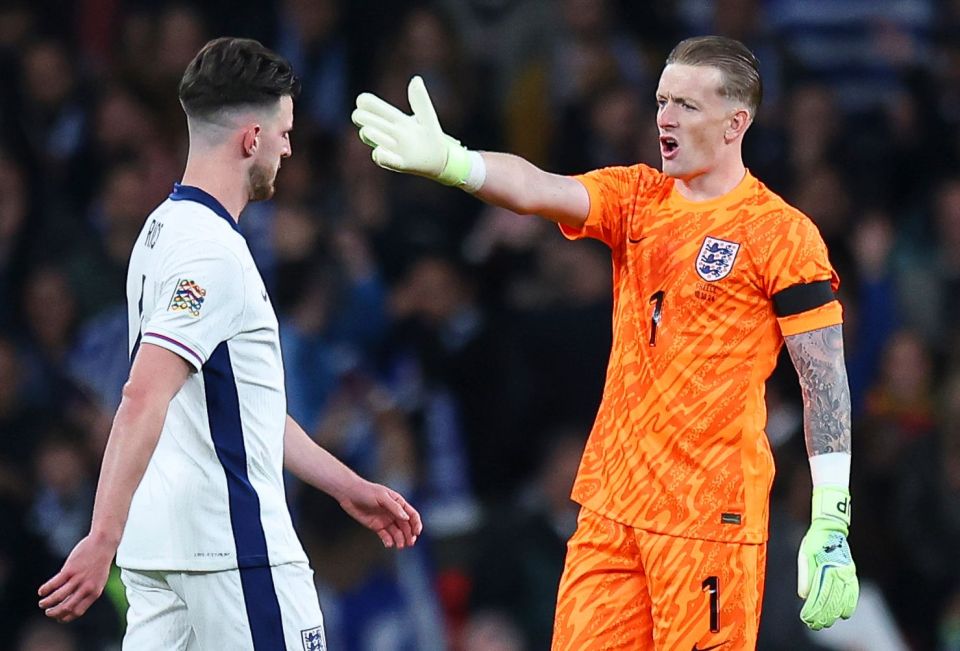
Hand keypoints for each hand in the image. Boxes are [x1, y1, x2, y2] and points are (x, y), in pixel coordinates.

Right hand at [38, 532, 116, 622]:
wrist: (104, 544)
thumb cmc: (100, 563)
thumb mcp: (98, 580)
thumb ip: (87, 591)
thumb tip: (71, 602)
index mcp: (94, 593)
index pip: (77, 612)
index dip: (65, 618)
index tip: (58, 618)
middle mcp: (87, 588)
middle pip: (66, 608)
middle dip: (54, 613)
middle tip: (47, 612)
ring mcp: (78, 579)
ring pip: (58, 597)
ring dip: (47, 602)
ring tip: (42, 603)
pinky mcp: (70, 569)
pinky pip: (54, 583)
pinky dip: (45, 589)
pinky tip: (41, 591)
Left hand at [339, 479, 422, 548]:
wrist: (349, 494)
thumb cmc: (366, 491)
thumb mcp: (382, 496)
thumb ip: (394, 507)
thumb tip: (406, 518)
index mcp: (398, 503)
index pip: (411, 515)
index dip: (416, 524)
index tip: (416, 533)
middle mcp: (394, 512)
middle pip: (406, 526)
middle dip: (409, 535)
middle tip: (409, 543)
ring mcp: (385, 520)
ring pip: (397, 533)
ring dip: (400, 540)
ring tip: (399, 546)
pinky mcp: (376, 526)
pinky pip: (385, 536)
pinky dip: (389, 541)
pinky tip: (389, 544)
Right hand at [352, 76, 470, 185]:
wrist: (441, 159)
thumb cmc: (430, 136)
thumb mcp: (427, 116)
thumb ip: (421, 99)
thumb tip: (416, 79)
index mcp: (392, 118)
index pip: (367, 104)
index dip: (364, 102)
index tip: (366, 103)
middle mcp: (386, 132)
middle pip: (363, 119)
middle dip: (366, 117)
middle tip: (385, 124)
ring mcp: (389, 148)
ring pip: (368, 135)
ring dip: (374, 132)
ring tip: (391, 137)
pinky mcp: (398, 163)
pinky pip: (383, 159)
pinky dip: (381, 156)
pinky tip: (379, 152)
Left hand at [797, 486, 858, 628]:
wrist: (831, 528)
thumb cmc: (814, 542)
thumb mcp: (805, 555)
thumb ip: (805, 576)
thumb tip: (803, 596)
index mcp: (825, 568)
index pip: (819, 596)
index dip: (813, 610)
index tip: (807, 619)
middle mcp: (839, 573)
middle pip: (831, 601)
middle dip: (823, 615)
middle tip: (815, 625)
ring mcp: (847, 573)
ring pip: (843, 599)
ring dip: (834, 613)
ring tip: (827, 623)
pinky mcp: (851, 572)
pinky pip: (853, 592)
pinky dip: (850, 604)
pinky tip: (845, 614)